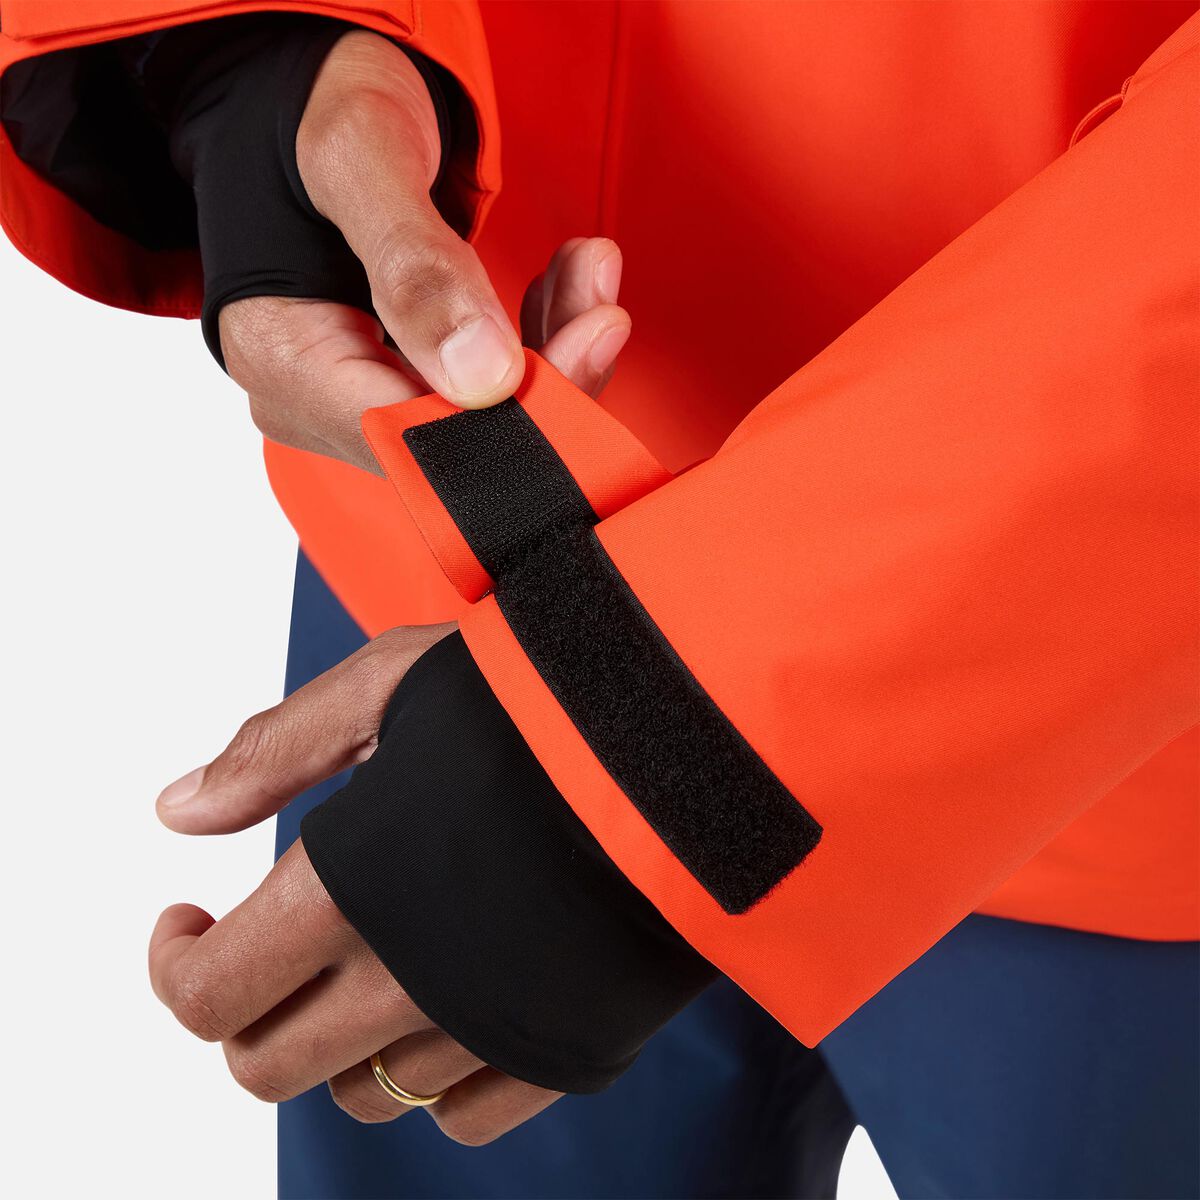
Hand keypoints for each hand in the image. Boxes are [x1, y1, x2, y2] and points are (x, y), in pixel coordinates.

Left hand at [153, 246, 627, 1139]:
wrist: (706, 734)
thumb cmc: (547, 691)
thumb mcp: (394, 680)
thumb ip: (276, 749)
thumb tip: (175, 815)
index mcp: (352, 891)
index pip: (207, 994)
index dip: (173, 962)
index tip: (192, 913)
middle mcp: (413, 985)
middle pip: (269, 1070)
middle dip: (246, 1014)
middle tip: (275, 940)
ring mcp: (494, 1031)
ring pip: (368, 1099)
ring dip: (343, 1037)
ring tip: (380, 947)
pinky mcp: (571, 1049)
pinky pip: (469, 1118)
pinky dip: (439, 1075)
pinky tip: (455, 993)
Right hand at [218, 30, 627, 472]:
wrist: (300, 91)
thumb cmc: (310, 101)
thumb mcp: (361, 155)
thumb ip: (417, 265)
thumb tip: (484, 377)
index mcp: (280, 358)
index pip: (411, 435)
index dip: (509, 415)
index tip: (585, 342)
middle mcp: (310, 397)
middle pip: (451, 438)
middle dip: (545, 378)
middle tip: (604, 309)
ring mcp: (352, 390)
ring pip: (475, 418)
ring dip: (551, 352)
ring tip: (591, 273)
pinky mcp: (391, 375)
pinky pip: (472, 390)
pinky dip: (529, 343)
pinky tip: (563, 287)